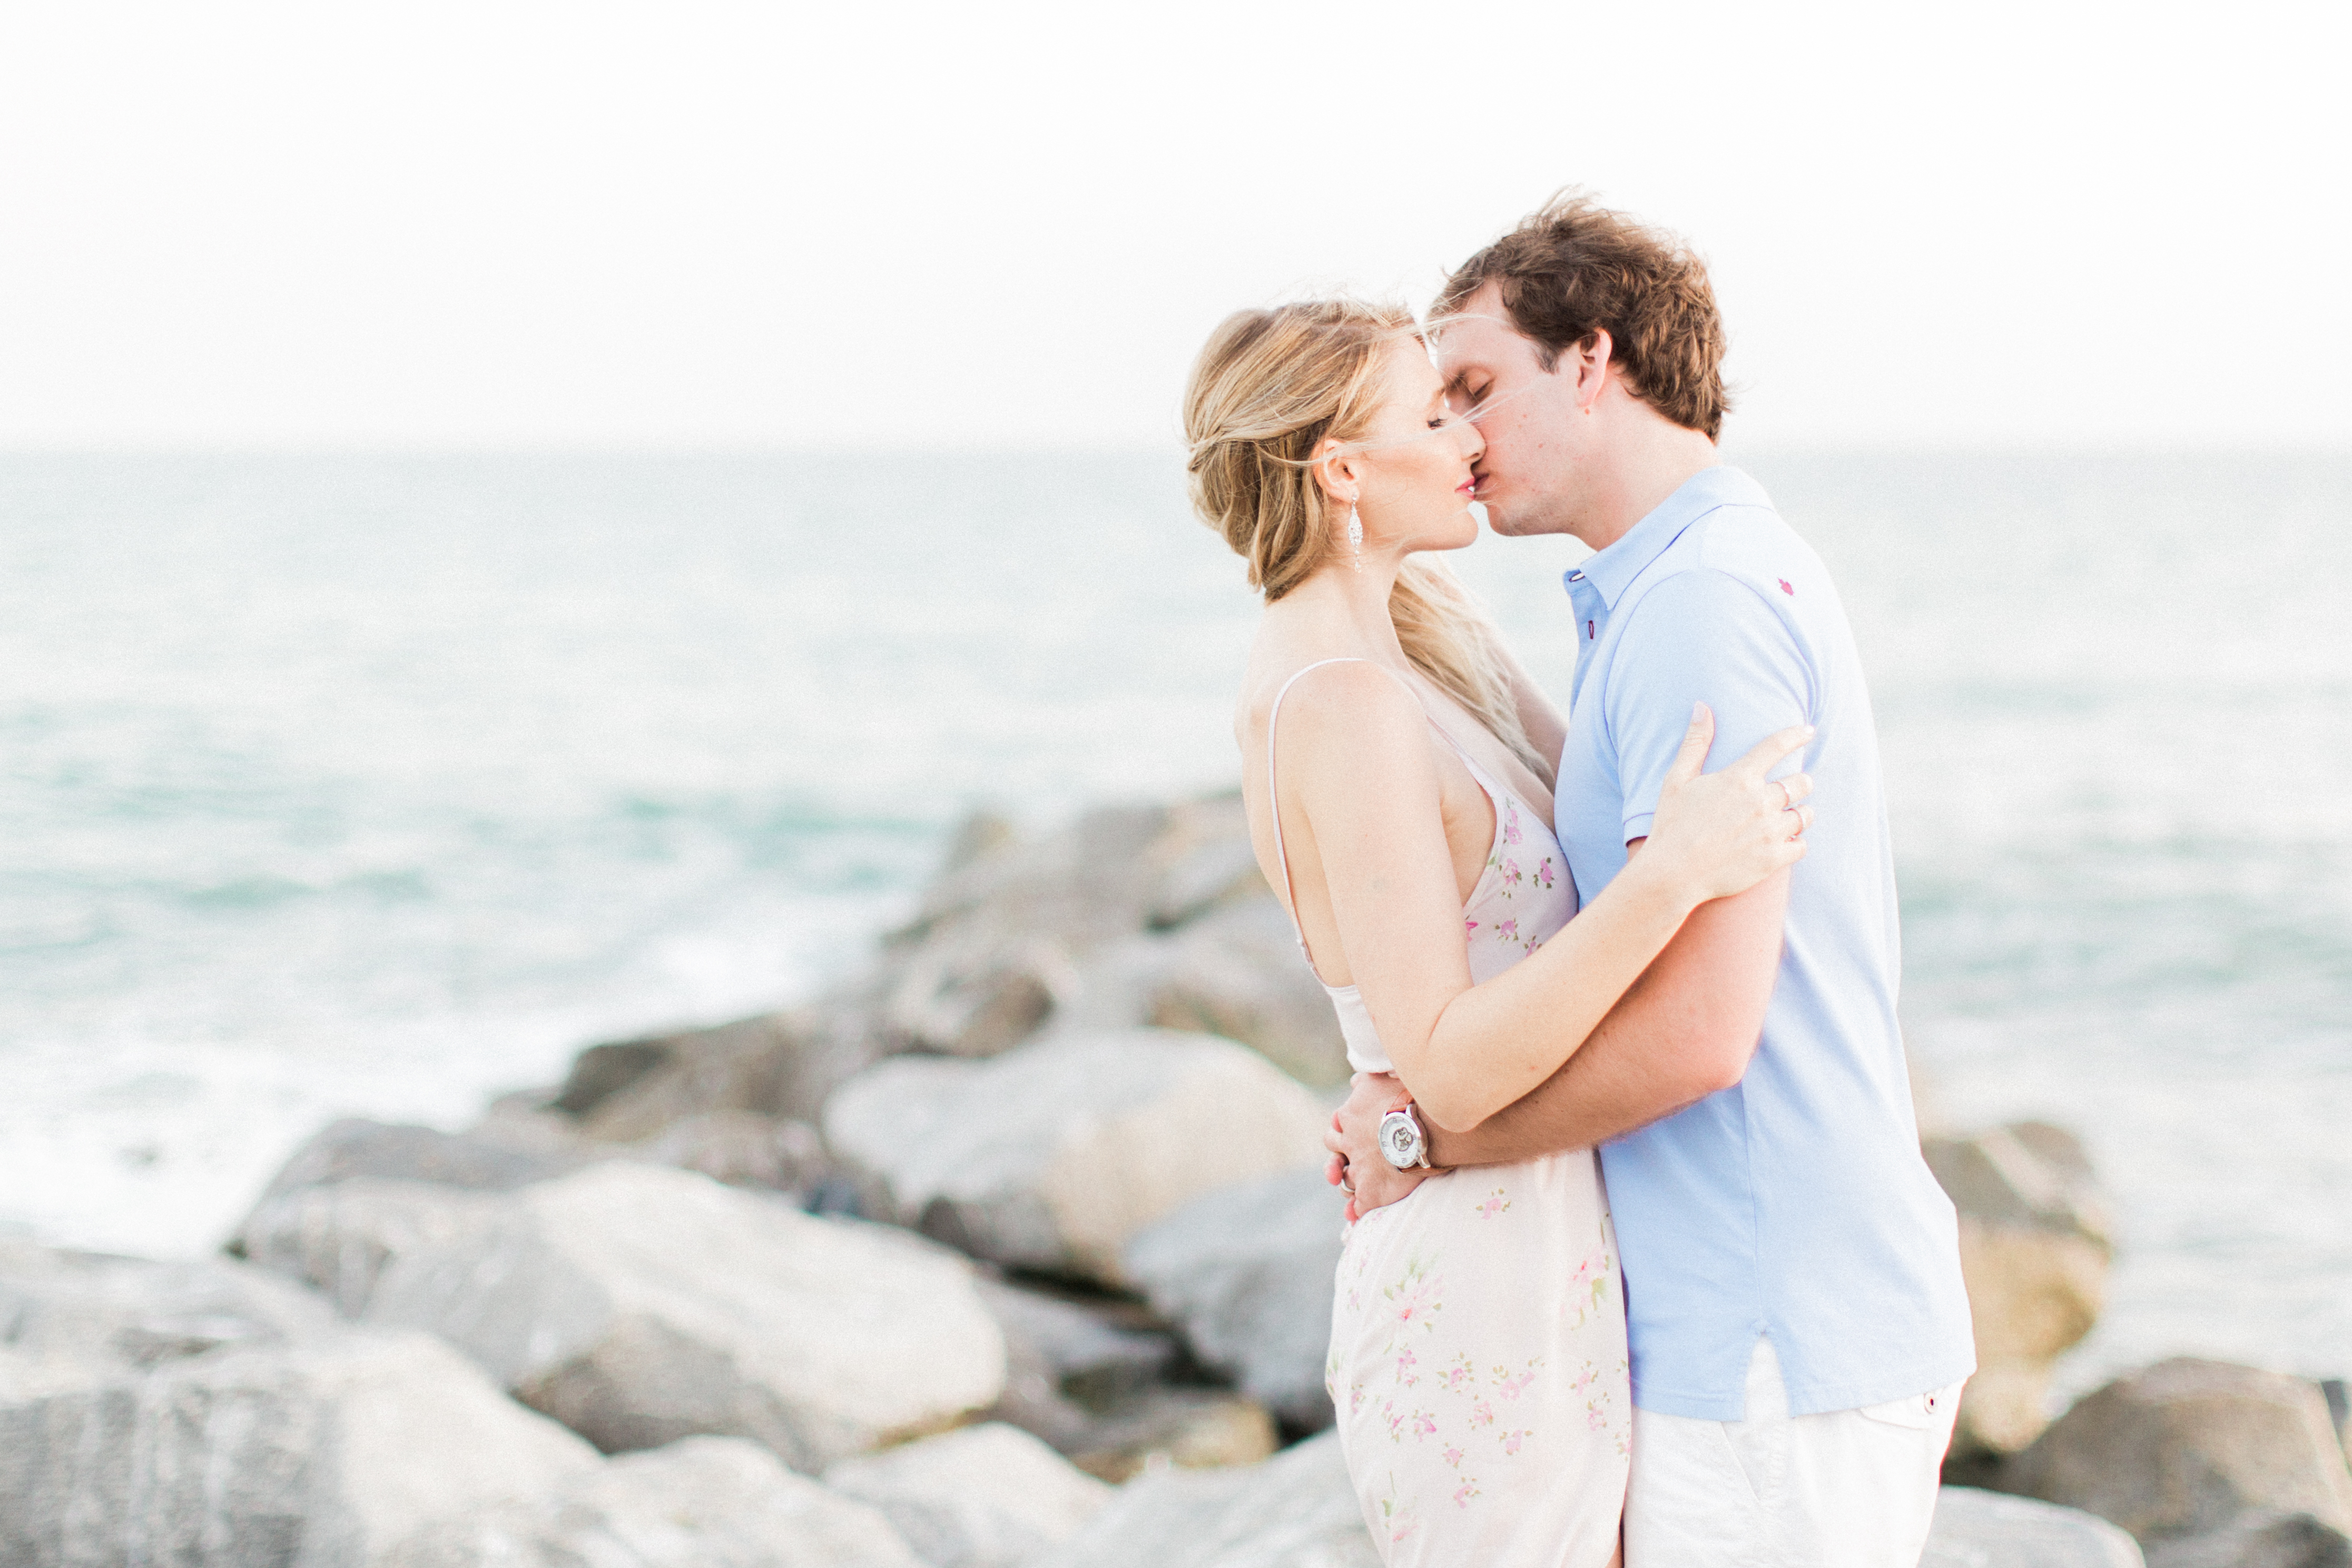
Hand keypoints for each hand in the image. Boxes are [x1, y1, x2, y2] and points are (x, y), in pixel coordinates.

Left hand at [1322, 1071, 1433, 1220]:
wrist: (1423, 1129)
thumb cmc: (1408, 1099)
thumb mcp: (1381, 1080)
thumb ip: (1366, 1081)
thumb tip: (1354, 1081)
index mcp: (1349, 1116)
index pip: (1338, 1124)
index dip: (1342, 1129)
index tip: (1345, 1131)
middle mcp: (1349, 1143)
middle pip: (1334, 1150)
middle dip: (1336, 1156)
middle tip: (1340, 1163)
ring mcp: (1359, 1169)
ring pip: (1344, 1179)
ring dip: (1346, 1183)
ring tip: (1349, 1188)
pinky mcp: (1370, 1192)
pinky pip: (1357, 1206)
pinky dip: (1355, 1211)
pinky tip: (1354, 1216)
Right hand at [1643, 703, 1813, 902]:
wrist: (1673, 874)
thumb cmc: (1672, 825)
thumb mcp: (1677, 780)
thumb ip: (1695, 743)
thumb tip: (1702, 706)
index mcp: (1739, 779)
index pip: (1776, 746)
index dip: (1796, 735)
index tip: (1809, 730)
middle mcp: (1760, 802)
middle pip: (1801, 782)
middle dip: (1799, 782)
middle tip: (1788, 789)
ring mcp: (1769, 831)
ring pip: (1805, 815)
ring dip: (1799, 813)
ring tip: (1787, 817)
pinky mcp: (1773, 859)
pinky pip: (1802, 845)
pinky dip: (1795, 842)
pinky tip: (1782, 842)